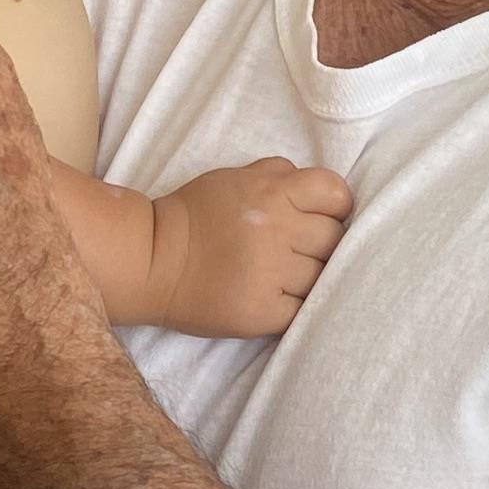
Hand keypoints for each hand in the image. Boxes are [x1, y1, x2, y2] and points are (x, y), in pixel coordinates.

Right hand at [146, 158, 354, 336]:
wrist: (152, 261)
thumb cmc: (194, 216)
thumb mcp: (234, 177)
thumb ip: (276, 175)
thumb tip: (313, 189)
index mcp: (273, 192)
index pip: (336, 194)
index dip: (335, 207)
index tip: (322, 217)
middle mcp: (277, 230)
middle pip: (334, 239)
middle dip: (321, 244)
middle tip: (298, 250)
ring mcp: (272, 274)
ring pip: (322, 276)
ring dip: (308, 277)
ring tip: (282, 275)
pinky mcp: (264, 312)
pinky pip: (303, 310)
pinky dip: (294, 305)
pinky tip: (275, 297)